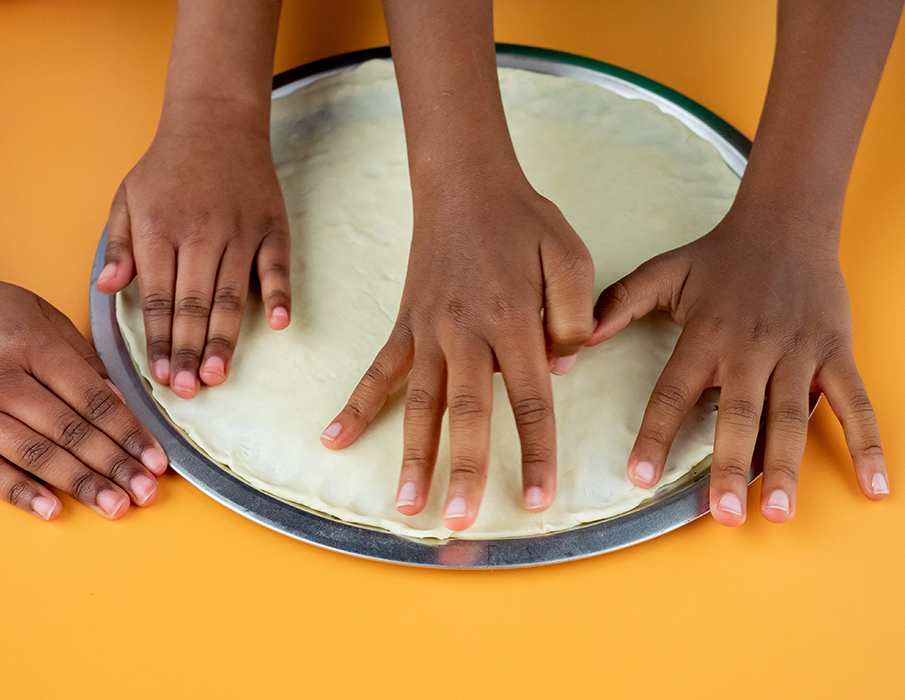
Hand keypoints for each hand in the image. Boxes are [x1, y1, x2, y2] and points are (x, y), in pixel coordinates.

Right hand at [0, 248, 168, 519]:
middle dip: (114, 465)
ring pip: (32, 454)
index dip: (128, 432)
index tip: (156, 459)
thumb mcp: (38, 314)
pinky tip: (53, 509)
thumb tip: (121, 402)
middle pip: (68, 430)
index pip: (91, 397)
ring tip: (115, 506)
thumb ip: (81, 356)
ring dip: (79, 484)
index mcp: (28, 342)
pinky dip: (19, 492)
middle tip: (146, 493)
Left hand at [96, 107, 290, 398]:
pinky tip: (278, 325)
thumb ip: (119, 246)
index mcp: (160, 230)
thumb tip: (106, 289)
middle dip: (187, 351)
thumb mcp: (128, 197)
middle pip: (192, 305)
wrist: (217, 119)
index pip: (157, 298)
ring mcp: (239, 231)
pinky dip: (278, 295)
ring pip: (230, 295)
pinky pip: (276, 267)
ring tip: (216, 375)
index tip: (158, 376)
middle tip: (186, 390)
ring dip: (223, 338)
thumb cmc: (168, 166)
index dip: (158, 340)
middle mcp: (200, 234)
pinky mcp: (271, 226)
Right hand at [321, 179, 594, 529]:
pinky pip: (377, 371)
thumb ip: (572, 316)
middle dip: (463, 470)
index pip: (528, 399)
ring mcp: (428, 331)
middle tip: (460, 522)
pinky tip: (333, 438)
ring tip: (404, 506)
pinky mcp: (404, 325)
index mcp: (512, 320)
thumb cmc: (524, 221)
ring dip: (410, 456)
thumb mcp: (571, 257)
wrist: (466, 183)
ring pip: (418, 403)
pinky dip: (355, 405)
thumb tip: (560, 370)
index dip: (534, 452)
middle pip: (465, 413)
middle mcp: (465, 333)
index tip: (538, 499)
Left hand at [589, 205, 887, 525]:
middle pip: (739, 416)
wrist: (786, 222)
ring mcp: (797, 353)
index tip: (639, 476)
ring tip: (780, 512)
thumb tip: (580, 336)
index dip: (655, 434)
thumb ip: (620, 303)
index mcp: (706, 335)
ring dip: (787, 467)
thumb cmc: (719, 255)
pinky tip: (873, 485)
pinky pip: (854, 402)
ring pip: (792, 417)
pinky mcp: (834, 352)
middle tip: (724, 514)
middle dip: (732, 466)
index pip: (673, 392)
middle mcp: (751, 349)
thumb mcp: (664, 273)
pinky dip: (868, 443)